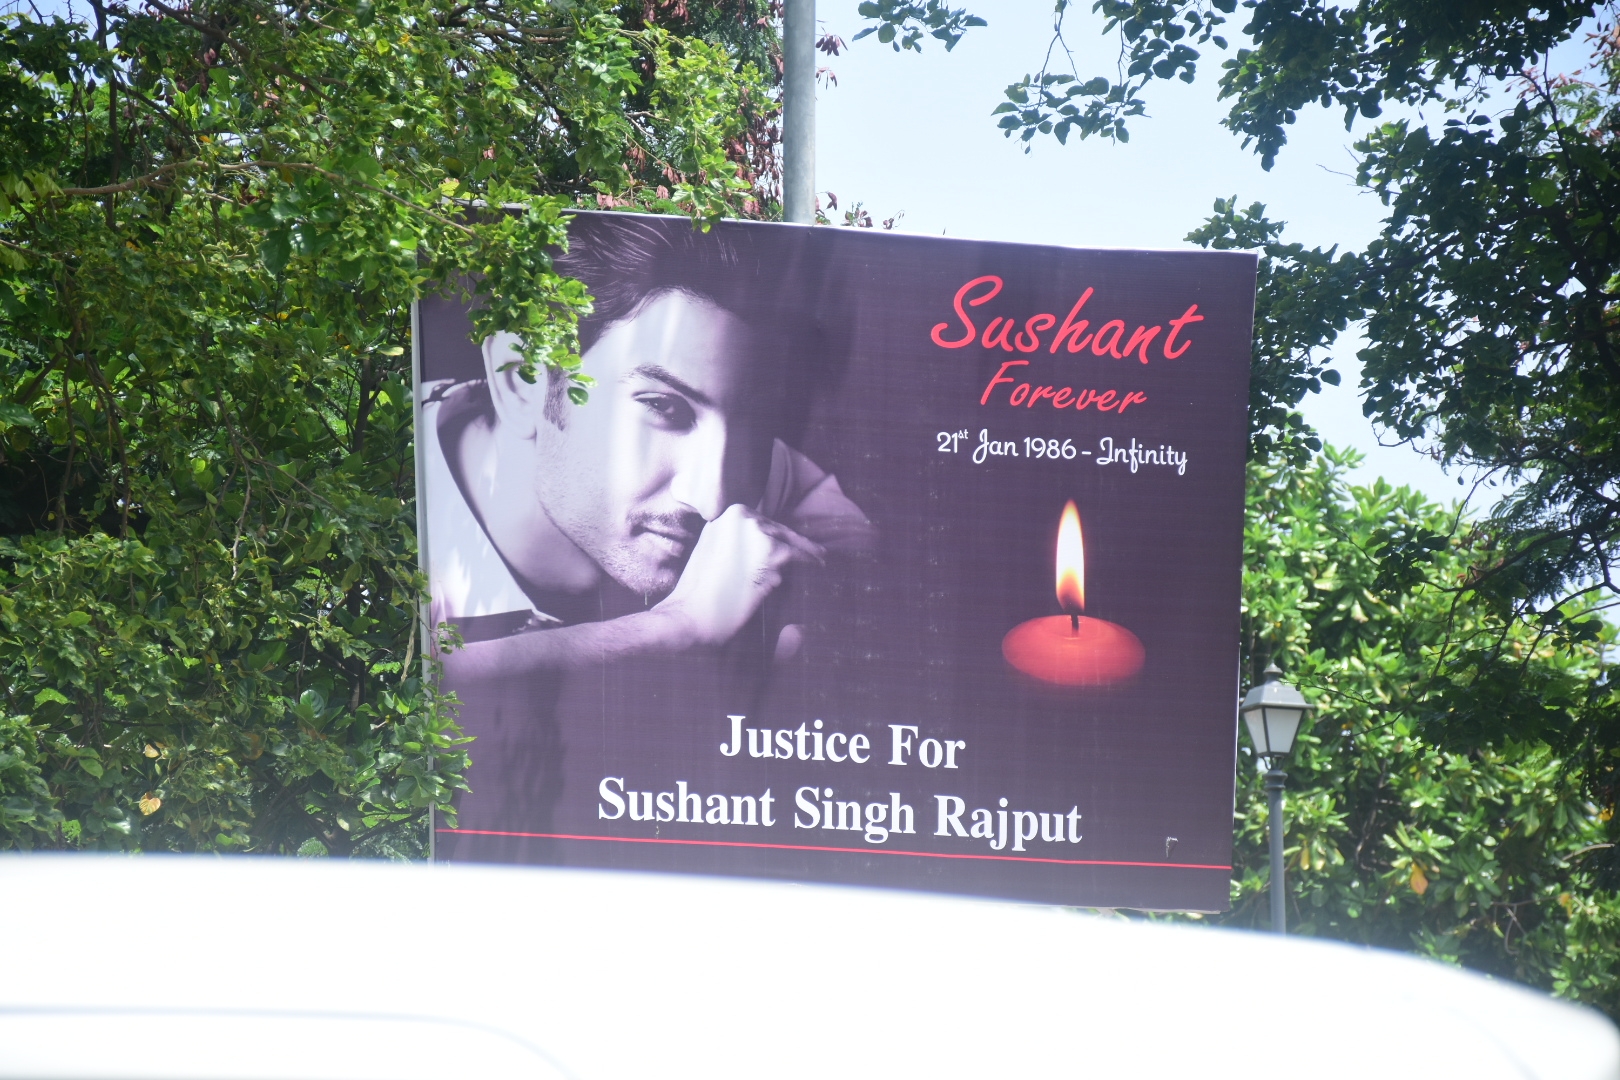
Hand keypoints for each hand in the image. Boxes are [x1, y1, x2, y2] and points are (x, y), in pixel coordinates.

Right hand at [651, 503, 823, 648]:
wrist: (687, 615)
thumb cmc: (698, 593)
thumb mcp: (712, 551)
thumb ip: (736, 541)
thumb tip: (765, 543)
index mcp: (725, 514)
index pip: (764, 522)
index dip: (781, 536)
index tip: (796, 544)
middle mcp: (741, 515)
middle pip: (781, 530)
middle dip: (800, 544)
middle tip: (819, 554)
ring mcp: (756, 531)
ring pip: (793, 543)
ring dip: (809, 555)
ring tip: (821, 563)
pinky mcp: (770, 552)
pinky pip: (802, 558)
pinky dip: (812, 566)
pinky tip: (820, 571)